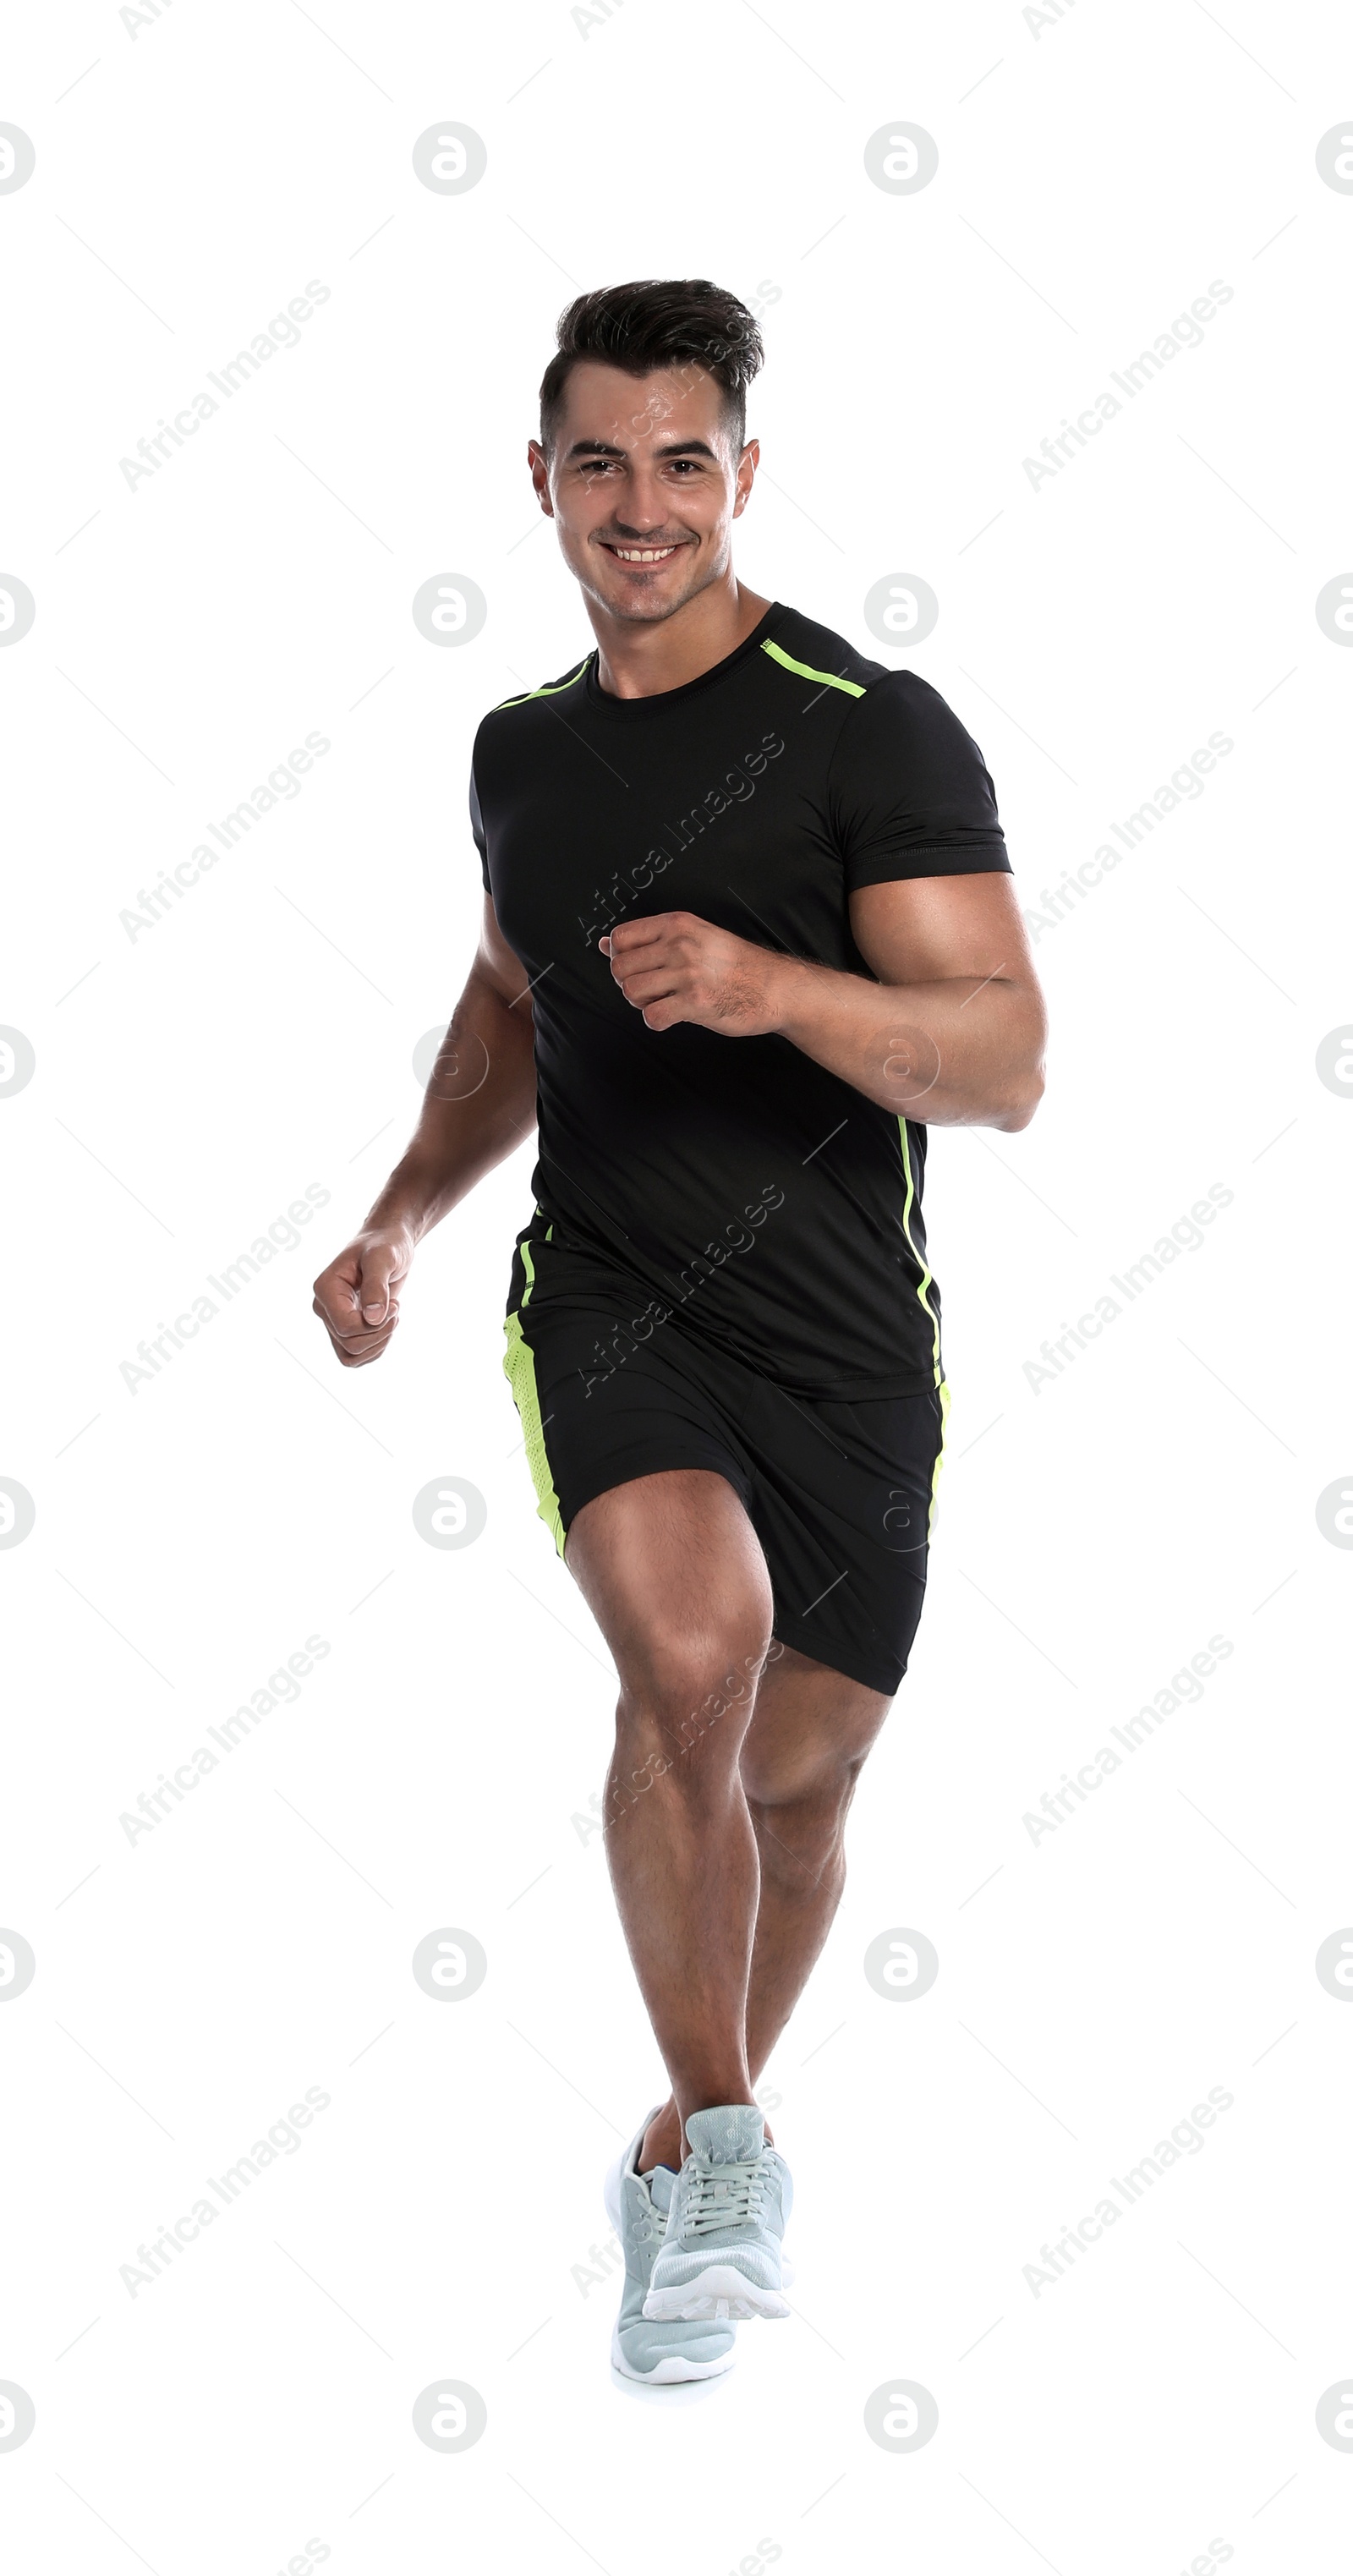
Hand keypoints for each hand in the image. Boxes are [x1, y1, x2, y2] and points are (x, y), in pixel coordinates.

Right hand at [312, 1227, 413, 1366]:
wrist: (387, 1244)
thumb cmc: (384, 1246)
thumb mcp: (383, 1259)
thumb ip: (376, 1287)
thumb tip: (372, 1319)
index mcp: (325, 1289)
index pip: (346, 1327)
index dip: (375, 1324)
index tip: (394, 1304)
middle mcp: (324, 1308)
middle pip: (350, 1344)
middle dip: (380, 1333)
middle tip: (395, 1308)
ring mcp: (333, 1321)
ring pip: (350, 1356)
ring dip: (378, 1344)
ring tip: (391, 1318)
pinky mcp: (345, 1330)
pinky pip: (355, 1357)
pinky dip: (376, 1349)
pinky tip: (387, 1325)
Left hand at [600, 911, 788, 1035]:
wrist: (775, 987)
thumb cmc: (735, 964)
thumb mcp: (694, 936)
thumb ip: (650, 940)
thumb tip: (605, 944)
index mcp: (677, 924)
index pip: (621, 937)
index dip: (622, 957)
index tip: (640, 968)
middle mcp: (680, 944)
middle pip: (620, 967)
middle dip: (629, 984)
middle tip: (652, 990)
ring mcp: (688, 973)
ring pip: (631, 991)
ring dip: (641, 1003)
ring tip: (663, 1001)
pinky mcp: (695, 1002)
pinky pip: (652, 1016)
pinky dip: (656, 1021)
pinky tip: (672, 1016)